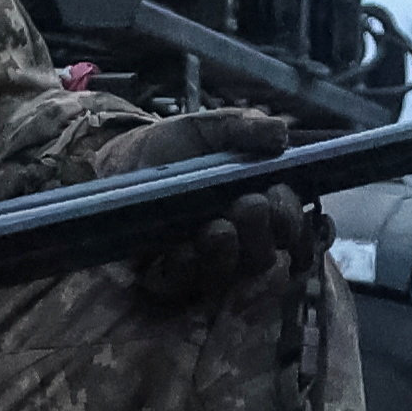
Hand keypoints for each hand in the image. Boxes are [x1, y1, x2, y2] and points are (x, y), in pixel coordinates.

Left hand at [99, 108, 326, 301]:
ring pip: (232, 272)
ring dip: (229, 250)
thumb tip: (282, 134)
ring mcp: (203, 260)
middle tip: (250, 204)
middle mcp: (237, 238)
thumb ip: (246, 128)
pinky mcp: (167, 274)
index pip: (291, 227)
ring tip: (217, 226)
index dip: (291, 218)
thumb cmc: (174, 144)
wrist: (120, 160)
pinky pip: (185, 283)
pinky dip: (188, 266)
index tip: (277, 195)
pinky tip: (183, 247)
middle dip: (262, 231)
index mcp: (259, 204)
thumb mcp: (211, 127)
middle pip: (265, 255)